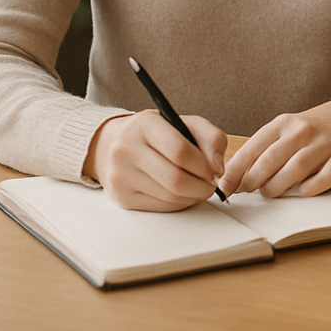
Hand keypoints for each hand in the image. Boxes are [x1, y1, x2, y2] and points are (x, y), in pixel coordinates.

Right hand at [83, 110, 227, 211]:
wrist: (113, 146)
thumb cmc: (158, 134)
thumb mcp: (185, 123)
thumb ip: (211, 137)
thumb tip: (217, 167)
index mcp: (144, 125)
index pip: (180, 150)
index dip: (204, 165)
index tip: (215, 170)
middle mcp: (126, 150)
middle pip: (175, 179)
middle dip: (202, 186)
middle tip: (211, 186)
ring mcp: (120, 176)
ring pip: (169, 197)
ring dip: (193, 197)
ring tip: (199, 188)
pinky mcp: (122, 197)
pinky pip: (161, 208)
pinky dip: (179, 204)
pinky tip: (183, 194)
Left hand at [218, 98, 330, 198]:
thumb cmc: (311, 129)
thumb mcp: (286, 129)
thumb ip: (264, 150)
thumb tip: (234, 177)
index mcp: (284, 123)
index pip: (253, 148)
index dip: (235, 171)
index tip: (224, 187)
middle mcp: (303, 131)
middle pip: (271, 160)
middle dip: (253, 180)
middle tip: (248, 191)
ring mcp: (325, 144)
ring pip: (296, 168)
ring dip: (278, 186)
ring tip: (270, 192)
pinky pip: (325, 177)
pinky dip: (311, 188)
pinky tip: (302, 192)